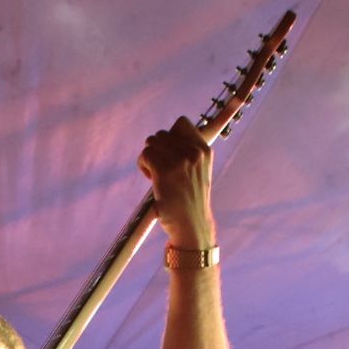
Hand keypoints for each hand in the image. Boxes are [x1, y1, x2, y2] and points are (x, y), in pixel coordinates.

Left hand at [137, 116, 215, 248]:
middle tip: (162, 169)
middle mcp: (194, 152)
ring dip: (149, 157)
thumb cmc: (191, 201)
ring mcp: (179, 161)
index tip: (170, 153)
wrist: (192, 225)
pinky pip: (145, 154)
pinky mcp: (164, 171)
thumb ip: (189, 153)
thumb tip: (165, 138)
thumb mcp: (199, 172)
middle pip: (163, 133)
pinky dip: (143, 165)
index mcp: (204, 150)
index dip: (170, 136)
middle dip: (158, 149)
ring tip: (156, 174)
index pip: (181, 123)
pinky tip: (151, 179)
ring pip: (152, 142)